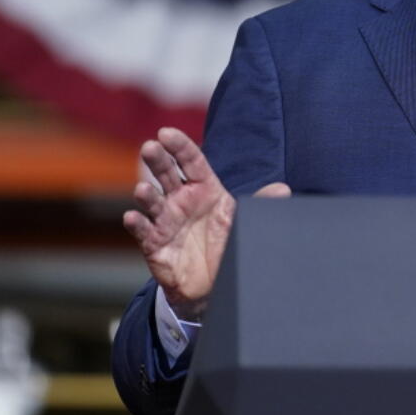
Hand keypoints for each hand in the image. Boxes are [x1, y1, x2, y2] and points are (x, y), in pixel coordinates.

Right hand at [122, 127, 289, 320]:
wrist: (214, 282)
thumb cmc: (227, 242)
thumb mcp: (244, 220)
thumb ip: (261, 204)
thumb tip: (284, 189)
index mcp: (204, 189)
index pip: (191, 161)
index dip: (180, 146)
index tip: (167, 132)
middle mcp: (181, 200)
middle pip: (166, 174)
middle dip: (157, 160)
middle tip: (149, 147)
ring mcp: (166, 220)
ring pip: (152, 201)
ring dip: (146, 194)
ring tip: (143, 189)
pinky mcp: (155, 243)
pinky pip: (143, 231)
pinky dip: (136, 224)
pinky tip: (132, 217)